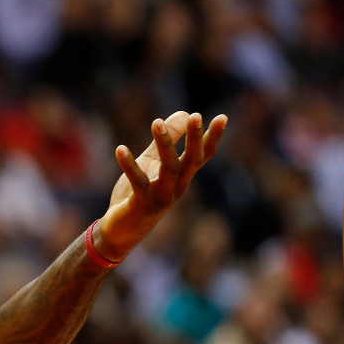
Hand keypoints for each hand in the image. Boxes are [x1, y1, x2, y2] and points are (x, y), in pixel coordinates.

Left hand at [97, 111, 226, 259]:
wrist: (121, 230)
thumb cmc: (139, 195)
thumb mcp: (153, 163)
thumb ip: (167, 141)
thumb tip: (185, 113)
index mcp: (182, 177)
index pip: (202, 155)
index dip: (213, 138)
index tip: (223, 117)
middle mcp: (177, 187)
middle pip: (191, 161)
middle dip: (195, 139)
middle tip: (197, 116)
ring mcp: (162, 197)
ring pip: (169, 169)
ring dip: (164, 145)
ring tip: (157, 122)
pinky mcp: (142, 204)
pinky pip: (139, 183)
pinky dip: (130, 166)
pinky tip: (120, 149)